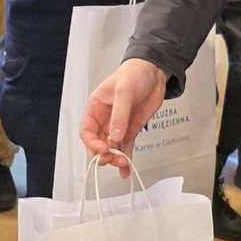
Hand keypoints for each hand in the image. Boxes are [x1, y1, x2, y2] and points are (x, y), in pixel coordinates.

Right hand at [80, 58, 168, 176]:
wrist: (154, 72)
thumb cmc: (134, 74)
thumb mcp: (124, 92)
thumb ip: (119, 115)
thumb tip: (114, 136)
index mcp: (96, 107)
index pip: (86, 131)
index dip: (92, 143)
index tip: (103, 149)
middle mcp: (104, 119)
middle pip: (97, 143)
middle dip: (104, 154)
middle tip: (114, 159)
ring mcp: (118, 125)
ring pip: (111, 148)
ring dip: (116, 158)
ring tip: (123, 163)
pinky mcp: (131, 129)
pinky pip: (126, 146)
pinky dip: (126, 158)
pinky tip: (127, 169)